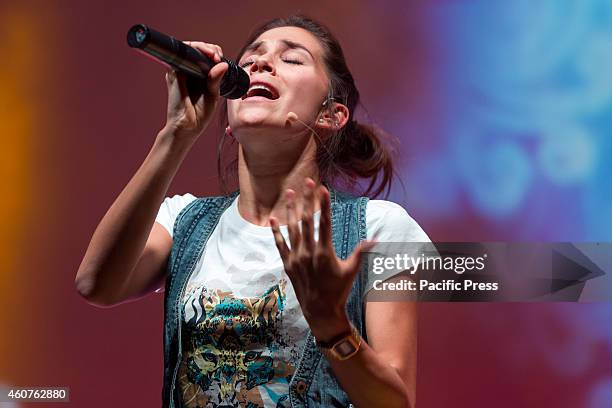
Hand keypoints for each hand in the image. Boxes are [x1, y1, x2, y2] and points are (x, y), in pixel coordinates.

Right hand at [162, 41, 228, 140]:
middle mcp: (189, 71)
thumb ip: (216, 79)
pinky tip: (203, 54)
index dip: (214, 53)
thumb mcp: (213, 95)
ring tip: (213, 54)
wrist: (187, 127)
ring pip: (189, 49)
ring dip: (203, 47)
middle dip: (210, 48)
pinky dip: (192, 50)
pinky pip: (181, 55)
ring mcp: (180, 71)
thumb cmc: (200, 114)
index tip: (221, 58)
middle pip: (198, 50)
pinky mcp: (173, 73)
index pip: (206, 57)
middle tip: (217, 55)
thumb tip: (223, 64)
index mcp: (200, 76)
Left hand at [269, 178, 375, 341]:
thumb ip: (362, 252)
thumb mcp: (352, 271)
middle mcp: (309, 252)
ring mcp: (297, 258)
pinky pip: (280, 244)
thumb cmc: (339, 290)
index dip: (324, 204)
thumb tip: (376, 240)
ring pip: (292, 228)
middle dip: (307, 199)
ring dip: (291, 209)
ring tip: (290, 192)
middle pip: (307, 220)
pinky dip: (276, 231)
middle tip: (307, 181)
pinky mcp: (288, 264)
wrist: (320, 311)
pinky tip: (273, 218)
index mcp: (325, 252)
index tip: (323, 189)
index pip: (325, 222)